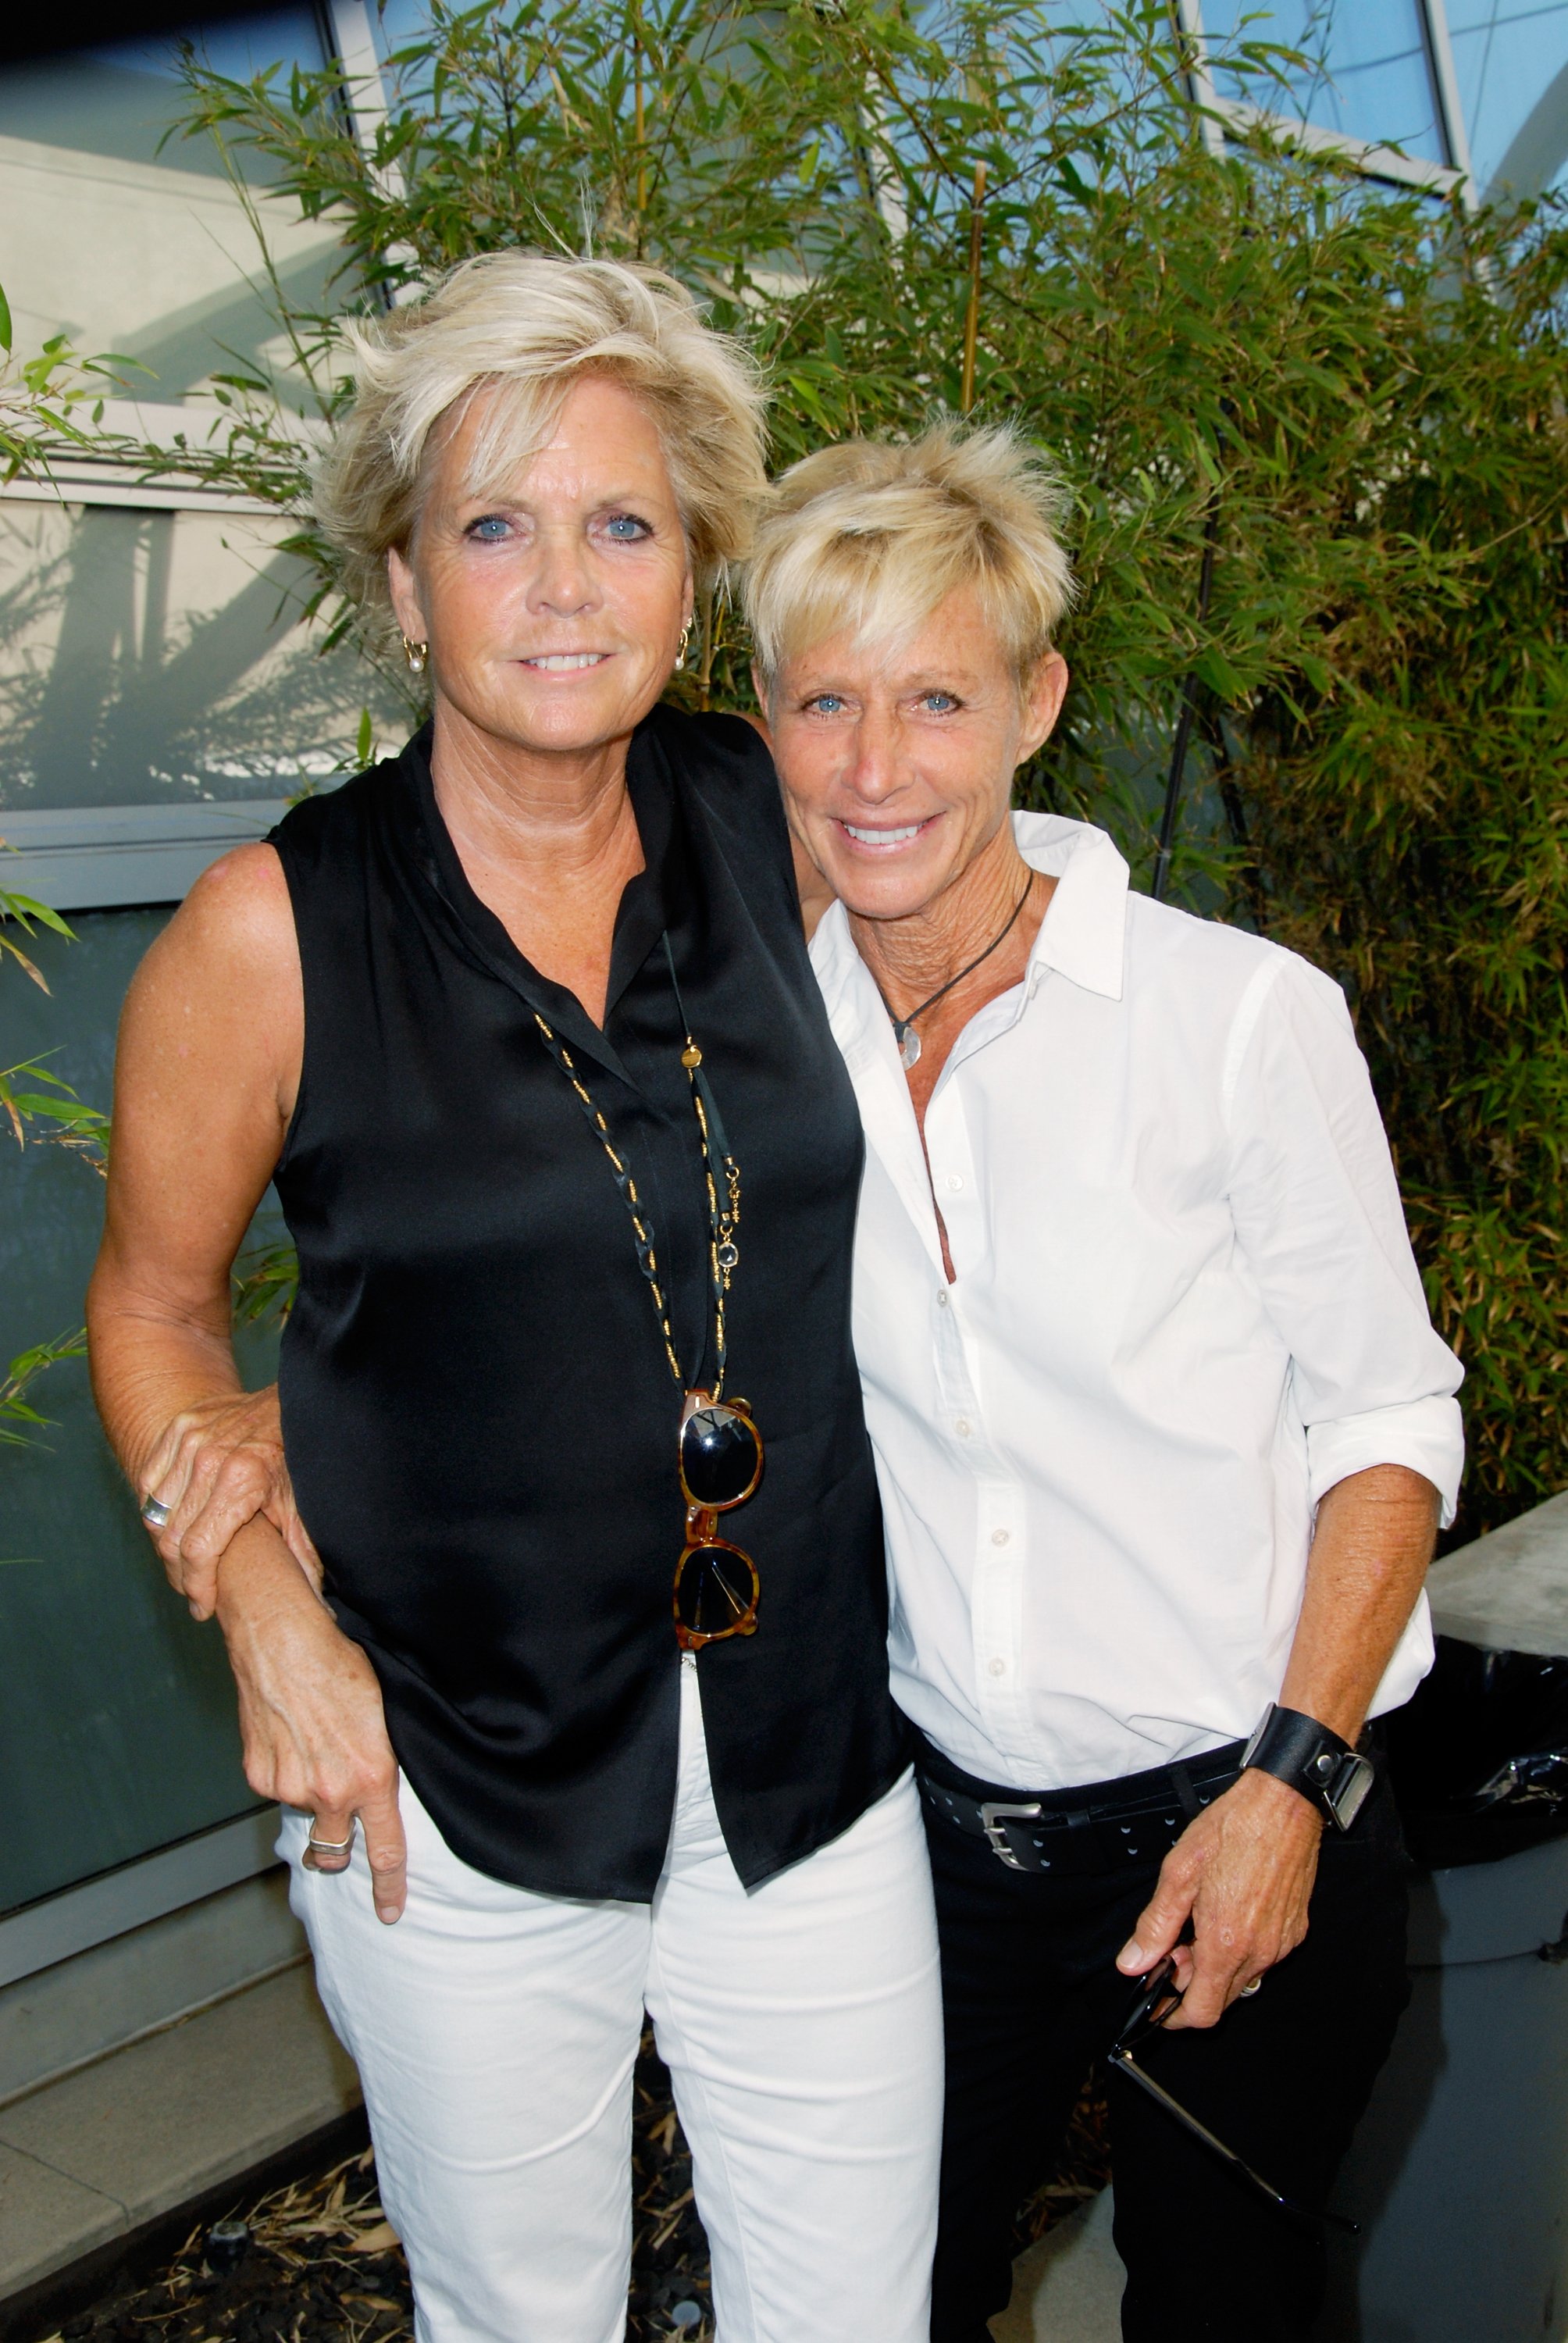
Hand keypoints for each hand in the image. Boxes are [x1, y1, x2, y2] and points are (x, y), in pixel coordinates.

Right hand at [140, 1384, 317, 1621]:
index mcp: (243, 1478)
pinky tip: (173, 1529)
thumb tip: (310, 1601)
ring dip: (166, 1546)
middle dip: (181, 1575)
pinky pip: (151, 1482)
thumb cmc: (299, 1457)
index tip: (202, 1608)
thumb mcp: (303, 1506)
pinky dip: (157, 1510)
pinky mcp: (179, 1428)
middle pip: (173, 1536)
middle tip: (194, 1592)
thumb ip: (302, 1554)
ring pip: (157, 1512)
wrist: (295, 1401)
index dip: (197, 1587)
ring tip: (185, 1566)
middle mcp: (209, 1457)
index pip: (199, 1549)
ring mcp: (189, 1439)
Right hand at [216, 1519, 406, 1923]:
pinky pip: (277, 1788)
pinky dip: (285, 1772)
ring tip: (315, 1746)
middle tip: (340, 1835)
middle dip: (336, 1851)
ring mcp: (288, 1786)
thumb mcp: (383, 1714)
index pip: (384, 1850)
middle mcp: (328, 1792)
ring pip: (304, 1812)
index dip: (388, 1887)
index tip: (390, 1913)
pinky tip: (291, 1735)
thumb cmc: (341, 1663)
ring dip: (311, 1795)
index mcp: (371, 1778)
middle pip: (332, 1851)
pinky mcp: (257, 1773)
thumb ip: (382, 1763)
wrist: (283, 1636)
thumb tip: (383, 1790)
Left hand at [1115, 1770, 1321, 2026]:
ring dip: (1216, 1967)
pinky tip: (1226, 1915)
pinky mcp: (1295, 1930)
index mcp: (1226, 1943)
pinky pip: (1263, 1957)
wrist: (1283, 1805)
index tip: (1160, 2004)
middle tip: (1174, 1949)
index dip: (1175, 2016)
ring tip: (1198, 1925)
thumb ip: (1155, 1925)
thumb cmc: (1233, 1830)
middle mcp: (1259, 1952)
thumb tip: (1133, 1963)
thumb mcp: (1179, 1874)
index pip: (1203, 2012)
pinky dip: (1240, 1951)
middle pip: (1222, 1999)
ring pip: (1243, 1979)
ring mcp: (1281, 1943)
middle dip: (1192, 1985)